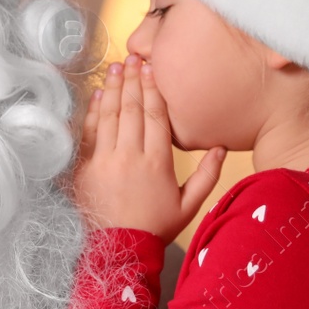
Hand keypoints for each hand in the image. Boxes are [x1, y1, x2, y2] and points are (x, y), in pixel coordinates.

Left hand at [72, 55, 225, 237]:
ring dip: (111, 89)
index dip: (153, 89)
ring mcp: (105, 161)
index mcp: (157, 162)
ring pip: (109, 116)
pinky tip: (96, 95)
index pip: (155, 115)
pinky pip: (89, 133)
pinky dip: (92, 112)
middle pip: (131, 108)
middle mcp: (130, 156)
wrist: (120, 249)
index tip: (151, 69)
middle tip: (132, 58)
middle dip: (131, 80)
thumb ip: (207, 175)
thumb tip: (222, 147)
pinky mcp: (85, 168)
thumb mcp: (189, 204)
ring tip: (115, 68)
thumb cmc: (156, 227)